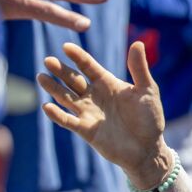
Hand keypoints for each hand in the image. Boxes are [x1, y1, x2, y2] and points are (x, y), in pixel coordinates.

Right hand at [38, 41, 172, 188]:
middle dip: (61, 70)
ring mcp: (88, 112)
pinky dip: (57, 115)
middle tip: (47, 60)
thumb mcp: (147, 90)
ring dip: (53, 88)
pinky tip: (47, 106)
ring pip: (66, 97)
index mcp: (108, 84)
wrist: (148, 148)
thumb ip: (139, 69)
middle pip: (73, 80)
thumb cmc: (149, 118)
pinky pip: (68, 121)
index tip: (66, 46)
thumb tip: (138, 43)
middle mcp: (95, 96)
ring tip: (41, 76)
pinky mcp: (86, 130)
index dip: (78, 57)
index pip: (89, 67)